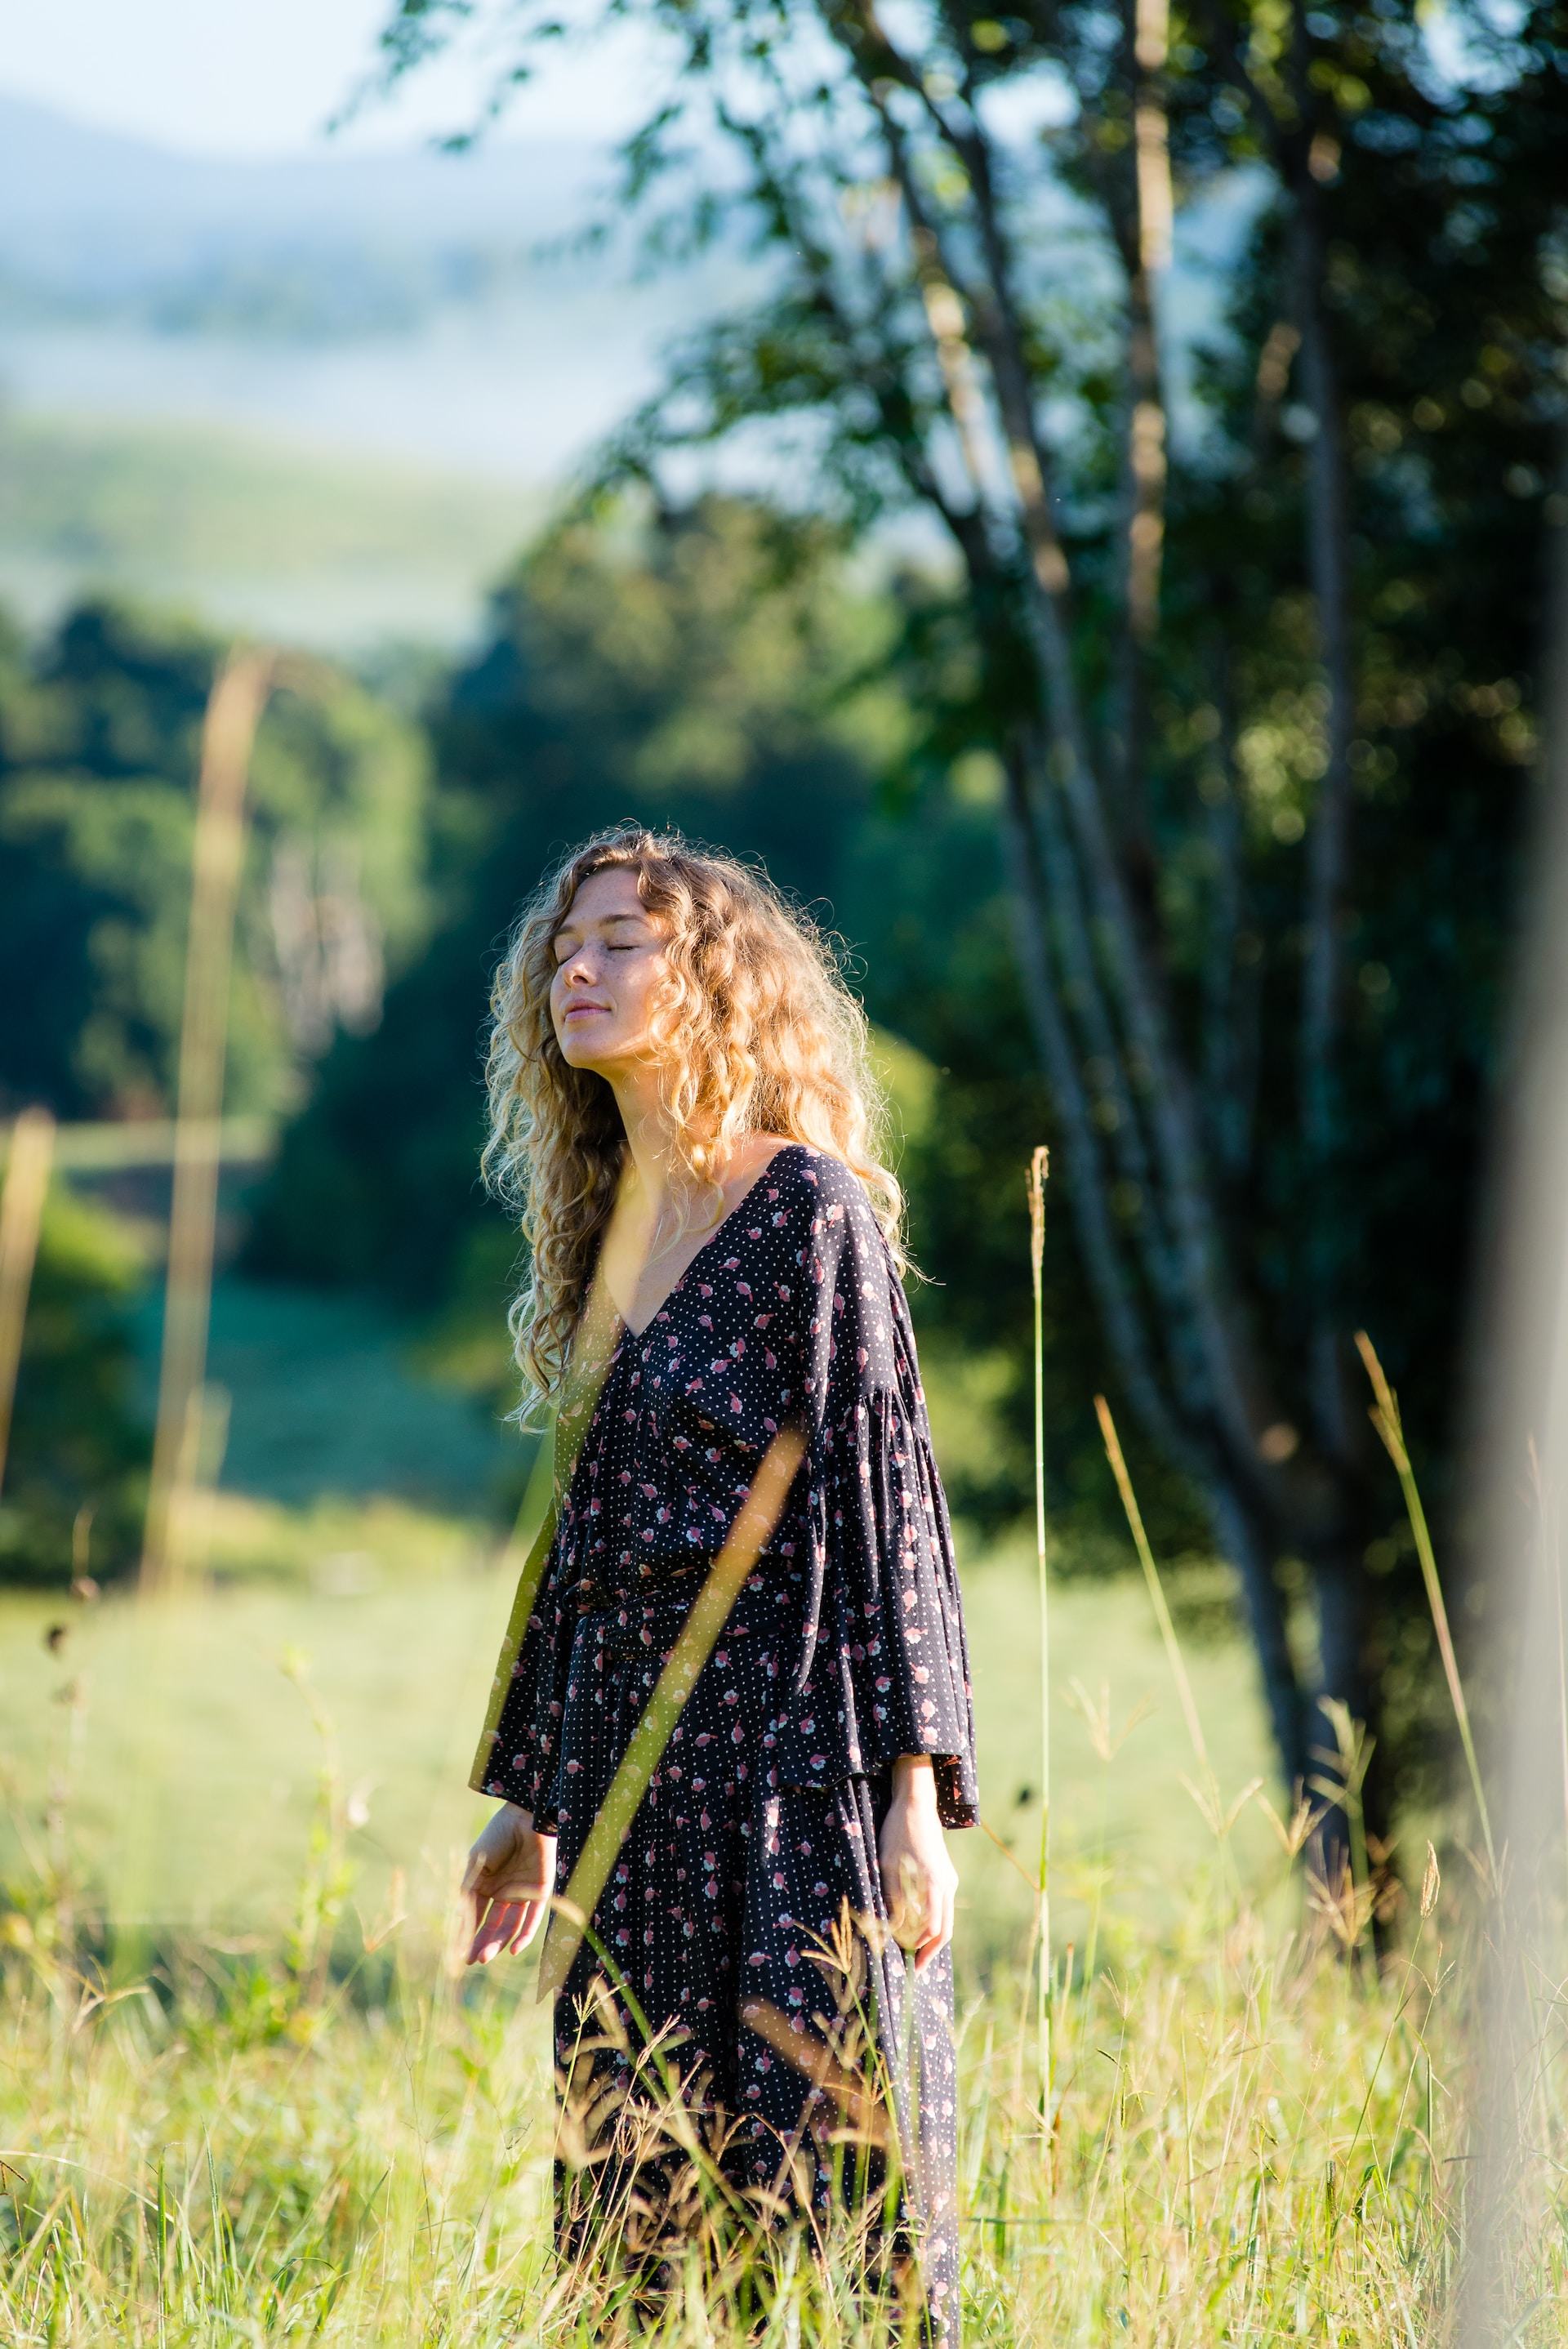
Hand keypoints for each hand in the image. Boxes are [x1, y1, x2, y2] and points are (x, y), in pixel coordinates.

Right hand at [462, 1803, 556, 1965]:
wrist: (525, 1815)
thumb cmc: (497, 1835)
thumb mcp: (476, 1864)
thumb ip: (469, 1891)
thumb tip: (460, 1921)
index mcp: (487, 1884)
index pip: (477, 1915)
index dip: (468, 1933)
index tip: (460, 1954)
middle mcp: (505, 1891)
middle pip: (494, 1924)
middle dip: (483, 1942)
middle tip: (474, 1960)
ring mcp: (523, 1892)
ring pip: (511, 1925)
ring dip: (499, 1942)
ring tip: (486, 1957)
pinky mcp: (541, 1891)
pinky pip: (533, 1917)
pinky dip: (523, 1934)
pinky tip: (512, 1949)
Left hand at [877, 1755, 957, 1972]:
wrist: (916, 1805)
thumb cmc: (897, 1834)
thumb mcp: (887, 1865)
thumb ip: (892, 1897)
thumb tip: (891, 1929)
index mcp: (934, 1885)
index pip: (934, 1929)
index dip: (921, 1948)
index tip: (908, 1961)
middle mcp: (946, 1885)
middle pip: (946, 1929)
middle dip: (931, 1951)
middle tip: (917, 1969)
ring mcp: (949, 1879)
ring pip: (947, 1918)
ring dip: (934, 1938)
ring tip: (917, 1952)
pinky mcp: (947, 1874)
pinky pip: (944, 1905)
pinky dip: (935, 1921)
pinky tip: (920, 1926)